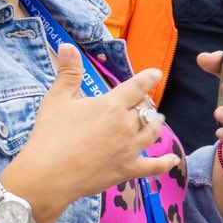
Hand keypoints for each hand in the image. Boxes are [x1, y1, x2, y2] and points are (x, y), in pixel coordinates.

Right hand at [4, 44, 178, 221]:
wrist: (47, 176)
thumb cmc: (50, 135)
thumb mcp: (56, 100)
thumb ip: (68, 73)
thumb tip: (67, 46)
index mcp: (112, 105)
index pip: (136, 86)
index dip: (148, 78)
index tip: (156, 73)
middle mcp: (127, 125)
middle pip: (144, 110)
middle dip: (144, 104)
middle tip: (142, 102)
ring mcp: (130, 148)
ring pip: (152, 132)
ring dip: (156, 124)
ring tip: (158, 120)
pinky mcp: (128, 170)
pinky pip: (154, 166)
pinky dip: (166, 162)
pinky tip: (174, 159)